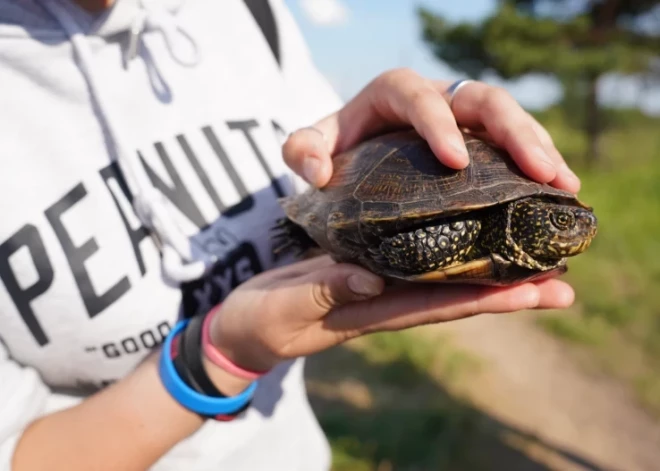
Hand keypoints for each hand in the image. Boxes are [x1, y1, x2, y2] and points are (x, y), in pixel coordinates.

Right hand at [207, 256, 573, 372]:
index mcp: (372, 310)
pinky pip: (418, 263)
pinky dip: (452, 254)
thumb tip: (371, 275)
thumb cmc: (262, 320)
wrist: (244, 326)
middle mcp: (386, 301)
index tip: (539, 290)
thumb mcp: (288, 306)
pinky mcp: (366, 272)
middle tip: (563, 282)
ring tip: (535, 261)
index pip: (441, 304)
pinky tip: (472, 238)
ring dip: (490, 273)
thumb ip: (325, 291)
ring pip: (444, 279)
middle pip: (458, 295)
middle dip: (510, 291)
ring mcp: (379, 288)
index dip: (490, 297)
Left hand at [283, 68, 579, 192]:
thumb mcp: (311, 147)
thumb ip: (303, 151)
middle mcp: (436, 98)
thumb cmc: (336, 149)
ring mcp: (464, 117)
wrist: (357, 153)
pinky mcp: (482, 139)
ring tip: (565, 185)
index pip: (417, 97)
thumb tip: (318, 171)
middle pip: (482, 99)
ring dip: (540, 148)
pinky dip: (539, 163)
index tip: (456, 161)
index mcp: (392, 93)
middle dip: (514, 134)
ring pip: (511, 118)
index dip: (438, 123)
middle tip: (540, 172)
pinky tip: (559, 193)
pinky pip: (517, 144)